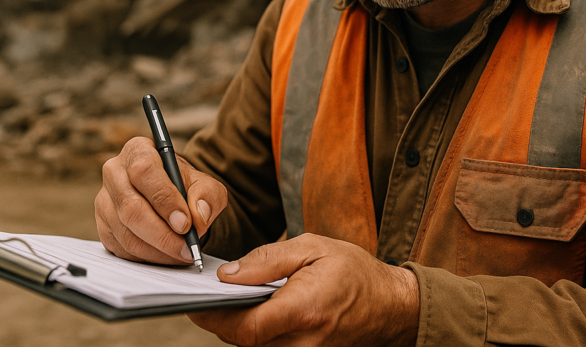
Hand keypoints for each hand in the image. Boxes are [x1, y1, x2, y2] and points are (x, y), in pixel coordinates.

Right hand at [95, 137, 227, 264]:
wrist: (171, 198)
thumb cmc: (184, 186)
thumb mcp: (205, 184)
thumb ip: (207, 195)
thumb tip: (199, 215)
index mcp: (138, 151)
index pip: (144, 172)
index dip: (165, 200)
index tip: (185, 223)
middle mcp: (115, 172)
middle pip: (131, 207)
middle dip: (162, 234)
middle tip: (186, 248)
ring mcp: (105, 200)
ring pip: (126, 232)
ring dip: (158, 250)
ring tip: (182, 254)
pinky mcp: (103, 226)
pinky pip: (122, 248)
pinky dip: (148, 257)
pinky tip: (166, 255)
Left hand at [188, 234, 418, 345]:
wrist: (390, 304)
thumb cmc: (354, 272)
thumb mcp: (312, 248)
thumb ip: (267, 260)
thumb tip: (228, 274)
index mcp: (304, 310)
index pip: (245, 327)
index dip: (213, 317)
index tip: (195, 301)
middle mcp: (303, 342)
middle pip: (242, 341)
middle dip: (219, 319)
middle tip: (204, 295)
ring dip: (235, 326)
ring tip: (225, 299)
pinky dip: (254, 331)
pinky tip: (250, 311)